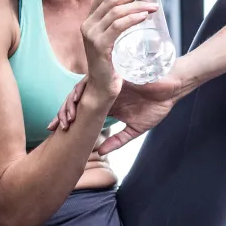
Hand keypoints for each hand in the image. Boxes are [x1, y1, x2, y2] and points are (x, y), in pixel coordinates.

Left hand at [48, 73, 183, 154]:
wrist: (172, 88)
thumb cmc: (157, 105)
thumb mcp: (135, 129)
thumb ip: (118, 140)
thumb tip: (99, 152)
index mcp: (105, 104)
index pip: (82, 112)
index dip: (69, 121)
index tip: (57, 135)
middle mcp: (102, 92)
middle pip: (76, 101)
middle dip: (62, 113)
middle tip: (53, 127)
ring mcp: (105, 82)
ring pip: (80, 90)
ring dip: (70, 103)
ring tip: (66, 117)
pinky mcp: (111, 73)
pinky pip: (93, 79)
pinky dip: (84, 89)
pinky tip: (78, 99)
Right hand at [80, 0, 157, 103]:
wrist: (101, 88)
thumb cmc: (110, 65)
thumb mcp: (109, 41)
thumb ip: (115, 27)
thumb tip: (136, 11)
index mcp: (89, 21)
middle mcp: (87, 25)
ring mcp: (92, 35)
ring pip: (116, 11)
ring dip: (137, 5)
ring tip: (153, 6)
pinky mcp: (100, 46)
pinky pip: (118, 26)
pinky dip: (132, 18)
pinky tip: (144, 17)